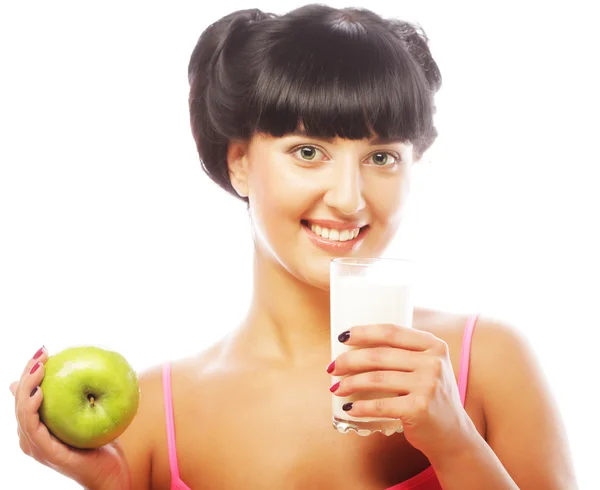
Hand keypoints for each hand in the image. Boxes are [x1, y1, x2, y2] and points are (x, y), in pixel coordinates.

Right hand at [10, 346, 130, 489]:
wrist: (111, 474)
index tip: (43, 351)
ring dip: (27, 386)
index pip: (26, 395)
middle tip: (41, 352)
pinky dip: (31, 409)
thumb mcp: (88, 415)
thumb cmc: (101, 444)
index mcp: (38, 427)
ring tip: (38, 366)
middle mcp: (31, 437)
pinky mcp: (45, 453)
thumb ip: (77, 398)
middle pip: (20, 400)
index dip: (29, 372)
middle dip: (27, 372)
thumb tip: (74, 374)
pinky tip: (39, 393)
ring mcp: (36, 446)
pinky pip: (32, 428)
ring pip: (21, 412)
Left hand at [328, 324, 477, 458]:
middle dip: (350, 360)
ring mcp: (428, 385)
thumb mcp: (427, 367)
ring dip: (350, 383)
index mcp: (433, 345)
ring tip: (336, 388)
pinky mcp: (419, 409)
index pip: (392, 332)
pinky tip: (349, 408)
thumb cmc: (430, 397)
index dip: (364, 332)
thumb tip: (356, 347)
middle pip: (379, 355)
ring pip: (376, 378)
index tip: (343, 337)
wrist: (452, 434)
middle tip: (333, 367)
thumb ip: (404, 354)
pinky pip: (380, 404)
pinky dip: (360, 407)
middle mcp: (433, 362)